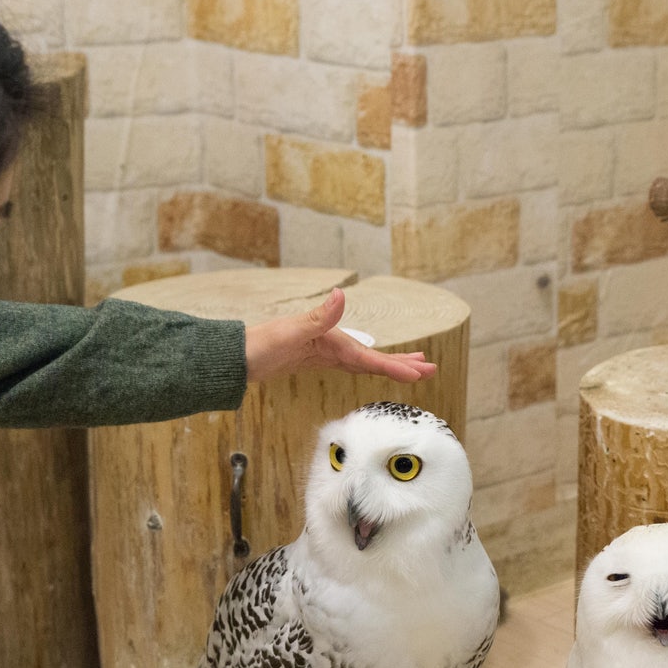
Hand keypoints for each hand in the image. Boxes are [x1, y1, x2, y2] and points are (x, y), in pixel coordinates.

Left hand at [242, 288, 438, 384]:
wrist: (236, 356)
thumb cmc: (260, 345)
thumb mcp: (291, 331)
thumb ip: (319, 316)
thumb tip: (342, 294)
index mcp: (331, 339)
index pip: (370, 358)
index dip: (396, 366)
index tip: (420, 374)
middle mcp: (332, 342)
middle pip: (374, 356)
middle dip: (402, 364)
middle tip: (431, 369)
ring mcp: (325, 350)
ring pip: (365, 360)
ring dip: (389, 364)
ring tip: (414, 368)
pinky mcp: (316, 358)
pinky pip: (350, 364)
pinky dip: (367, 366)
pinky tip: (372, 366)